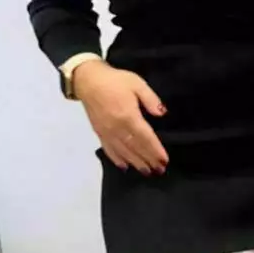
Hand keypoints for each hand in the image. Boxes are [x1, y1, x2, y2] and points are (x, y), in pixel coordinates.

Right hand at [72, 59, 168, 175]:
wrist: (88, 81)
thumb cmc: (115, 81)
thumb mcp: (137, 83)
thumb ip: (150, 99)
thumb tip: (162, 113)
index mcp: (128, 116)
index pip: (145, 137)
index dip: (155, 150)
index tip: (164, 160)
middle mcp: (117, 128)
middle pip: (136, 148)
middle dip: (148, 160)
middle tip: (160, 170)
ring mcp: (107, 132)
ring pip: (123, 152)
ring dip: (136, 163)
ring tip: (147, 171)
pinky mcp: (99, 133)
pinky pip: (109, 150)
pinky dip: (117, 160)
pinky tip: (125, 167)